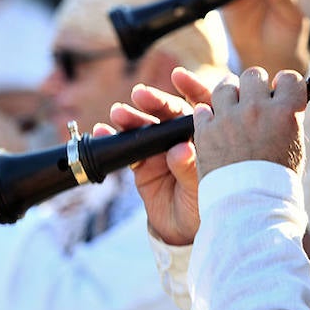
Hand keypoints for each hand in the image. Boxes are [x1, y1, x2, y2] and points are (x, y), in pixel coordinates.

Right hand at [105, 75, 206, 246]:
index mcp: (207, 137)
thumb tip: (181, 150)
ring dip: (131, 118)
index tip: (178, 76)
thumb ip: (192, 169)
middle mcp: (184, 138)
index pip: (203, 106)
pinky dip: (112, 139)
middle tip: (140, 95)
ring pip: (146, 127)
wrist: (186, 233)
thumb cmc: (207, 206)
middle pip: (170, 112)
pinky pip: (127, 149)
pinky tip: (101, 131)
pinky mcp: (143, 164)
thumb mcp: (204, 189)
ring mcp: (161, 150)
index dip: (192, 88)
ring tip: (119, 114)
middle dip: (155, 101)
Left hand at [193, 67, 305, 178]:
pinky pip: (202, 108)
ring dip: (229, 93)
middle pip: (254, 75)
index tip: (282, 89)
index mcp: (285, 112)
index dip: (286, 83)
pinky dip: (208, 113)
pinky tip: (214, 122)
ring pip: (225, 85)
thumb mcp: (294, 148)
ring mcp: (229, 118)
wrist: (251, 206)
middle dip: (254, 84)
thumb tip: (287, 108)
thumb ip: (289, 123)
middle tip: (254, 96)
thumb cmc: (277, 182)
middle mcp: (257, 109)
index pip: (290, 79)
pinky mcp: (206, 130)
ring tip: (231, 105)